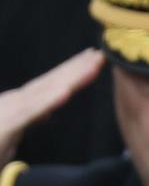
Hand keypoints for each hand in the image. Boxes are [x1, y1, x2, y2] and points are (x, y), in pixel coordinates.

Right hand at [0, 48, 101, 162]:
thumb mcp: (12, 132)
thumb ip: (29, 119)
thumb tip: (45, 113)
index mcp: (21, 104)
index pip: (52, 86)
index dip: (73, 72)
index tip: (94, 60)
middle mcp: (16, 102)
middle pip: (52, 82)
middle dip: (77, 67)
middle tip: (101, 53)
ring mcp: (10, 110)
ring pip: (47, 91)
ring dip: (71, 77)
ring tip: (93, 64)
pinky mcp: (6, 124)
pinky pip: (31, 111)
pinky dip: (49, 100)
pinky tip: (66, 91)